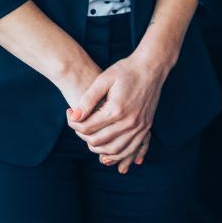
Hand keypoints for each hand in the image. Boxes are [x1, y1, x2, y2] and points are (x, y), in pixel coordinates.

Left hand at [68, 47, 172, 172]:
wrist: (152, 67)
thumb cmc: (126, 70)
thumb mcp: (103, 79)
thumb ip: (88, 99)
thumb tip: (74, 116)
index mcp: (116, 109)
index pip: (87, 128)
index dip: (73, 123)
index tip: (70, 113)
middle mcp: (129, 122)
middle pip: (98, 141)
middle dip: (82, 136)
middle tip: (78, 125)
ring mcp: (140, 126)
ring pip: (114, 150)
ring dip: (98, 149)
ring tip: (89, 139)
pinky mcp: (146, 127)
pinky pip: (130, 149)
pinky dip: (118, 155)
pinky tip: (108, 154)